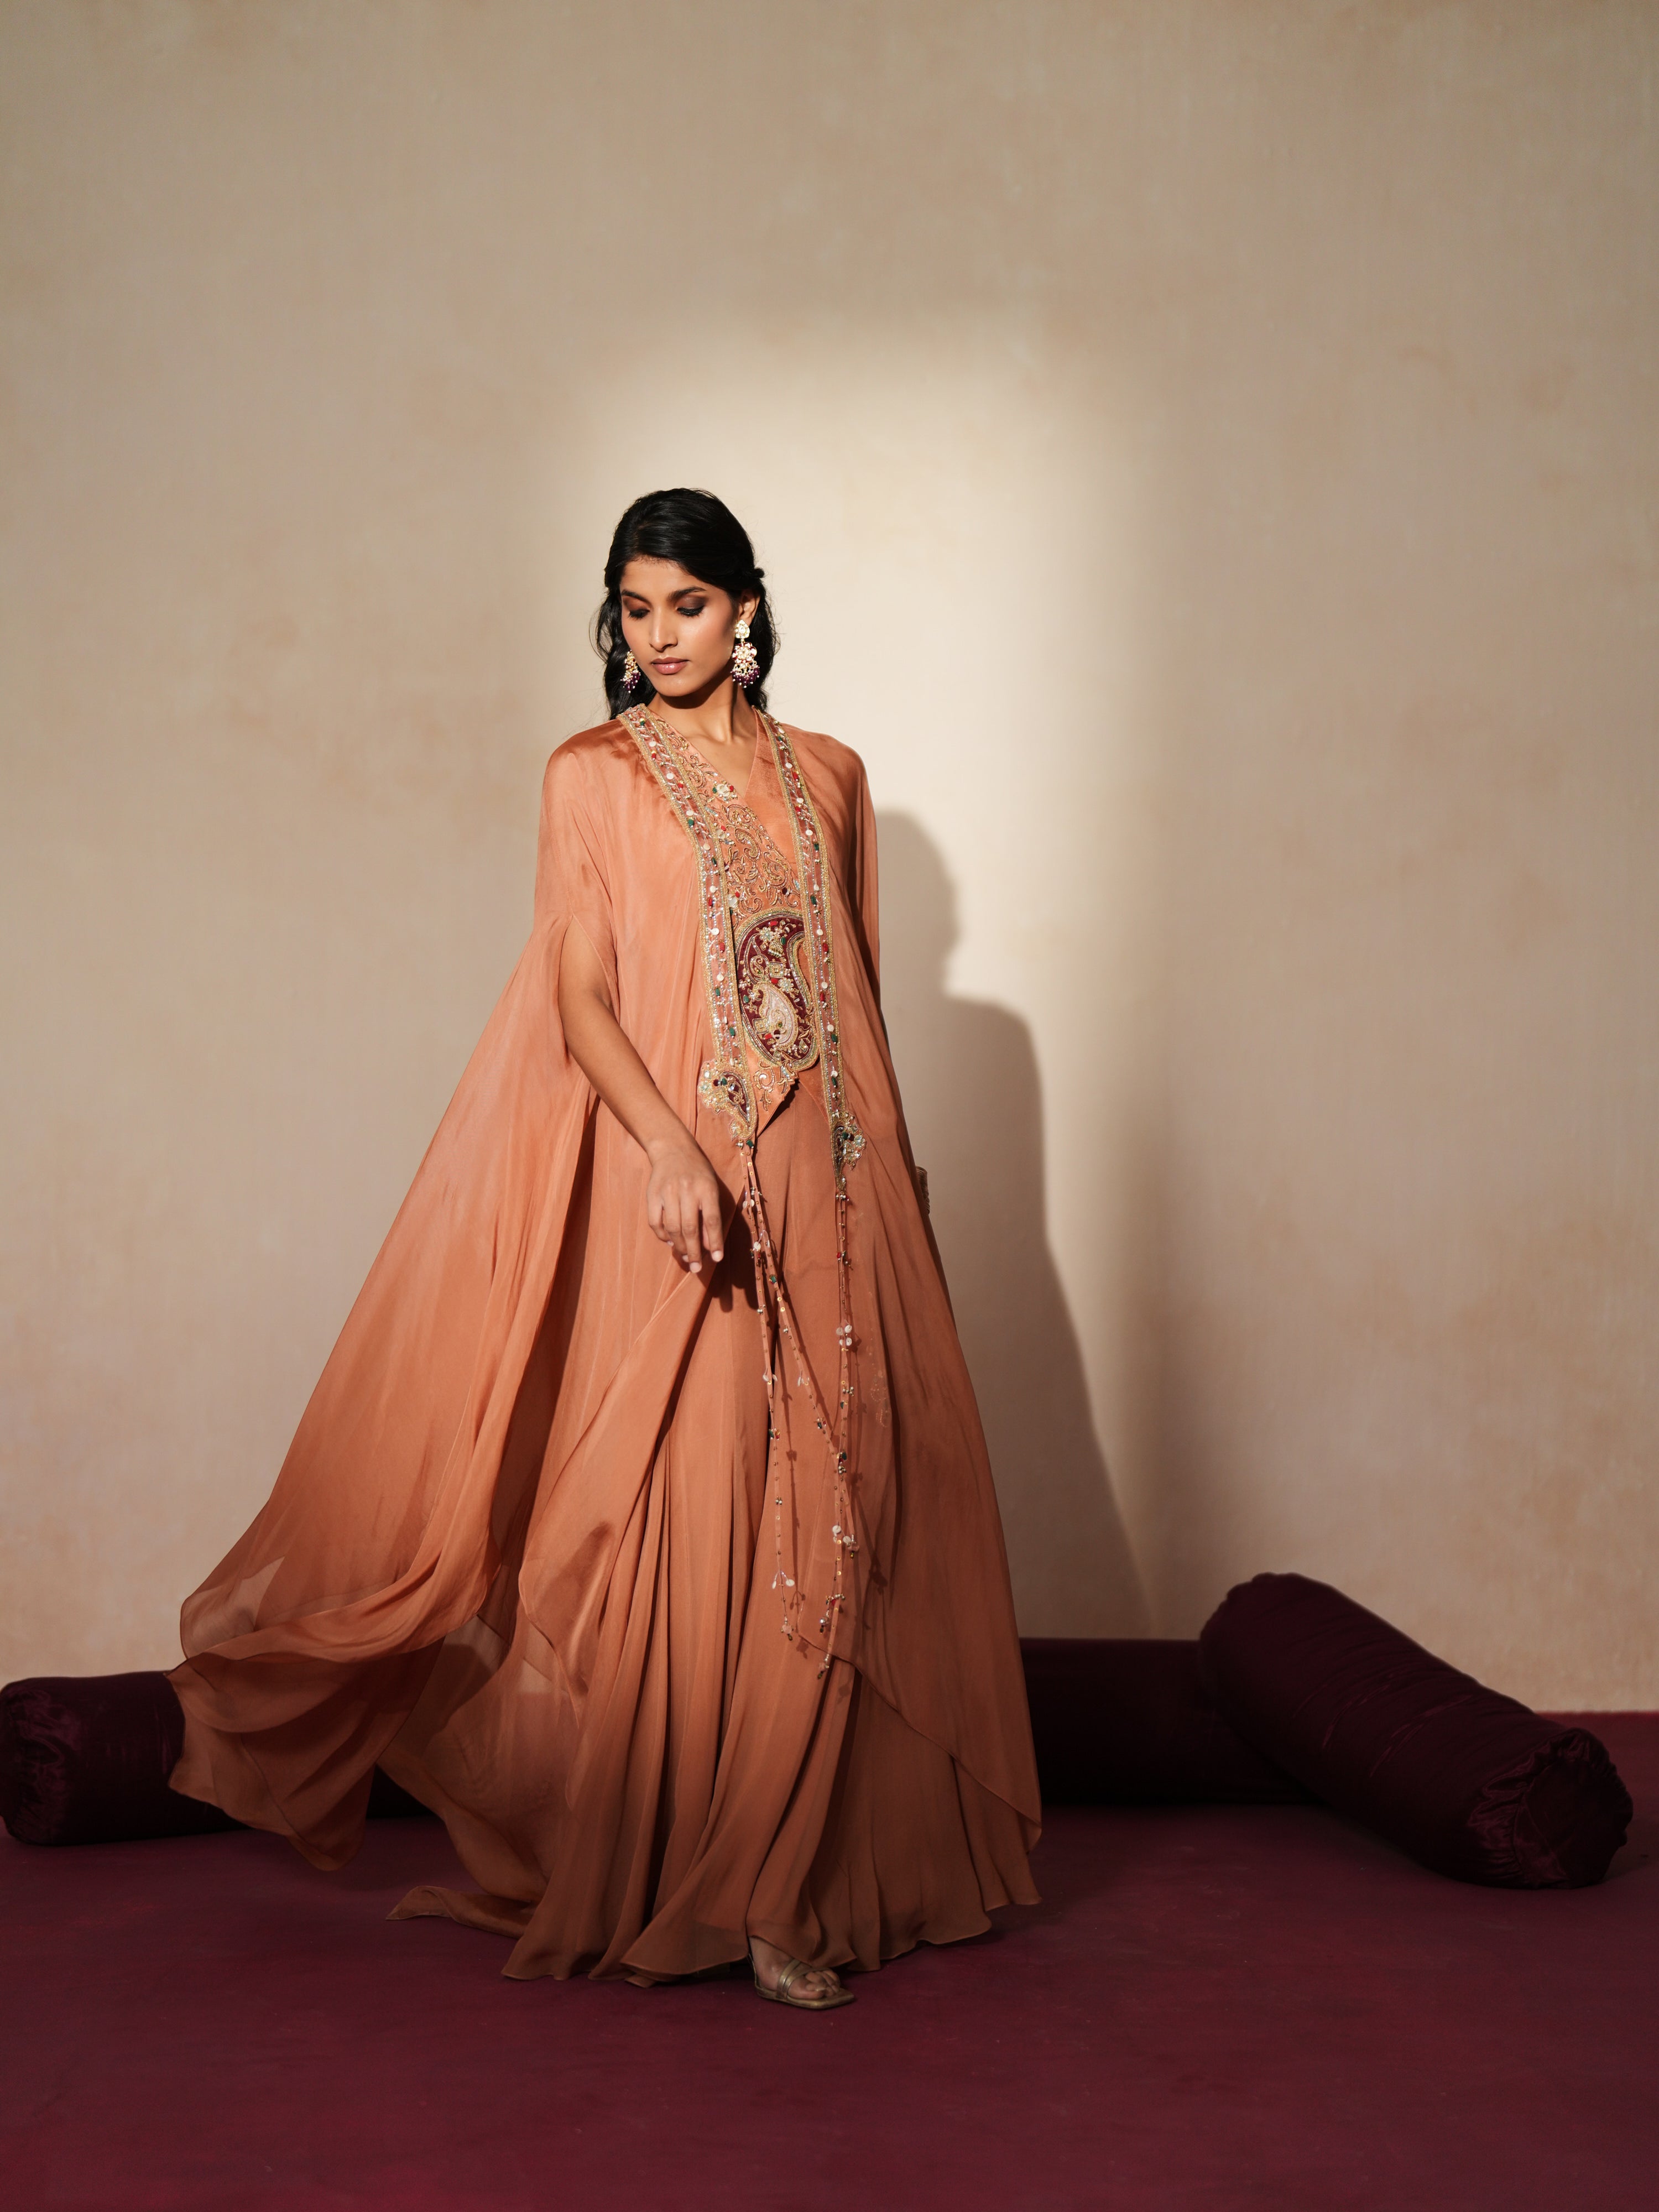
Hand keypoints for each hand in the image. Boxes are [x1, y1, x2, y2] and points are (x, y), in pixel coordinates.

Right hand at [645, 1134, 725, 1274]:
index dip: (714, 1242)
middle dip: (694, 1252)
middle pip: (690, 1228)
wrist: (672, 1148)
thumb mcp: (711, 1187)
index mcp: (707, 1188)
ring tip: (686, 1257)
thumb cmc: (698, 1172)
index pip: (712, 1220)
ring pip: (672, 1228)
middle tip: (697, 1268)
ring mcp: (667, 1192)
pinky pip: (655, 1222)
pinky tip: (670, 1242)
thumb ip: (711, 1214)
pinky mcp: (652, 1194)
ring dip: (679, 1247)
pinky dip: (662, 1236)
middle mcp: (687, 1190)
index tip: (716, 1259)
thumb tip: (708, 1245)